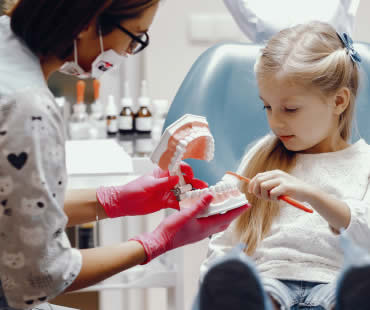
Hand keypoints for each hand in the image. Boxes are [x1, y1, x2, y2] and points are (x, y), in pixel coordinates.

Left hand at [96, 162, 207, 217]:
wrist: (124, 203)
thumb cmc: (132, 190)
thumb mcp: (148, 185)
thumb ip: (163, 182)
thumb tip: (176, 178)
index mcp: (162, 172)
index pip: (177, 167)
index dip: (186, 170)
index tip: (191, 175)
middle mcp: (166, 181)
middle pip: (183, 180)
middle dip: (194, 182)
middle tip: (203, 186)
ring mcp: (167, 191)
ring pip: (183, 191)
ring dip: (192, 194)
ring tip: (202, 196)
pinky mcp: (166, 202)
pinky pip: (178, 202)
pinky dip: (184, 204)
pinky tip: (191, 207)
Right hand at [131, 194, 249, 263]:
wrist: (160, 242)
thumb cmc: (172, 231)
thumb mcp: (186, 215)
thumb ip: (199, 206)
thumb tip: (211, 196)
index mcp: (206, 228)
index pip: (226, 218)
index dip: (237, 211)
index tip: (247, 204)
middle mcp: (205, 231)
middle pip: (224, 221)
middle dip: (233, 212)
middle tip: (239, 203)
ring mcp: (200, 232)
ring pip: (217, 222)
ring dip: (223, 214)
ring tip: (226, 204)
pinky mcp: (194, 231)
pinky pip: (209, 222)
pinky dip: (213, 215)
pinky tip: (208, 209)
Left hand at [248, 169, 313, 201]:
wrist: (308, 192)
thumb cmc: (292, 191)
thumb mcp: (279, 186)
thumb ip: (268, 185)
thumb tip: (253, 189)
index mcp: (274, 173)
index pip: (258, 176)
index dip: (252, 185)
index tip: (251, 192)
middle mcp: (277, 174)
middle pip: (258, 181)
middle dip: (258, 191)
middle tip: (265, 198)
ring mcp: (281, 179)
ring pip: (263, 186)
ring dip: (265, 196)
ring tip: (273, 199)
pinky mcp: (286, 186)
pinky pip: (272, 193)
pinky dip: (273, 198)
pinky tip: (279, 199)